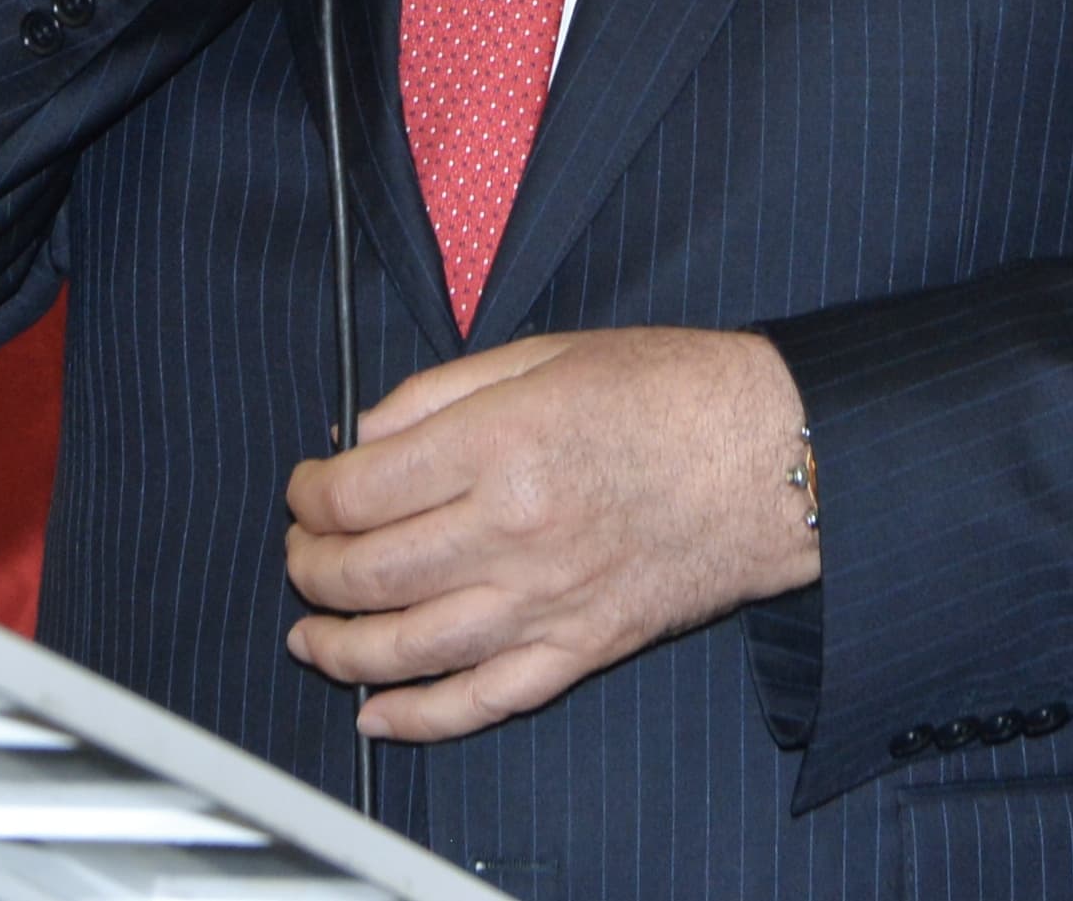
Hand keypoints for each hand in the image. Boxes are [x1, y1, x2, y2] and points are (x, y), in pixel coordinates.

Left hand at [283, 328, 818, 739]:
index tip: (305, 489)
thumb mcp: (547, 353)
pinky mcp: (580, 648)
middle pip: (368, 572)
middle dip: (310, 568)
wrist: (773, 458)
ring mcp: (545, 600)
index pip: (359, 491)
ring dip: (340, 647)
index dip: (311, 494)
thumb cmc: (672, 392)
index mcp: (500, 444)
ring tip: (310, 635)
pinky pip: (482, 701)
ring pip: (407, 648)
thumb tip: (366, 434)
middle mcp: (512, 529)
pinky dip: (419, 719)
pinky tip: (377, 714)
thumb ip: (443, 390)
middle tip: (300, 554)